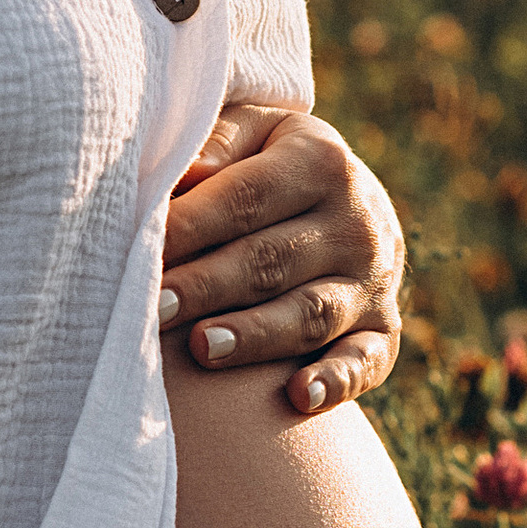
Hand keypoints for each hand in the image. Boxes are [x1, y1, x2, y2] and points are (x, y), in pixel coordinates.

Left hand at [160, 105, 404, 411]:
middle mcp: (356, 222)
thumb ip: (218, 143)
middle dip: (208, 286)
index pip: (246, 197)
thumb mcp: (255, 132)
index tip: (143, 249)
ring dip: (255, 335)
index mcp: (322, 162)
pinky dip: (336, 380)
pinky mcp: (383, 331)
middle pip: (271, 260)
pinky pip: (366, 361)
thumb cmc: (272, 164)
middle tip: (154, 308)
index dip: (192, 225)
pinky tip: (298, 395)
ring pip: (309, 313)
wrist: (354, 200)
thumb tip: (188, 172)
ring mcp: (373, 281)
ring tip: (202, 347)